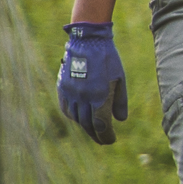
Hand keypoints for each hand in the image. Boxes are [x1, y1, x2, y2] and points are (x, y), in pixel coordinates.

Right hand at [55, 21, 126, 143]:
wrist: (87, 42)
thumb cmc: (108, 60)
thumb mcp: (119, 79)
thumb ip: (120, 101)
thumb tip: (120, 120)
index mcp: (99, 96)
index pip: (101, 125)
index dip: (106, 135)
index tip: (111, 140)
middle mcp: (83, 98)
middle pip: (88, 125)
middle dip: (96, 135)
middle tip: (103, 140)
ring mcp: (70, 94)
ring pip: (76, 118)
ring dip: (85, 126)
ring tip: (93, 130)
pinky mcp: (62, 88)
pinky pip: (66, 108)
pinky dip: (74, 116)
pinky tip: (80, 117)